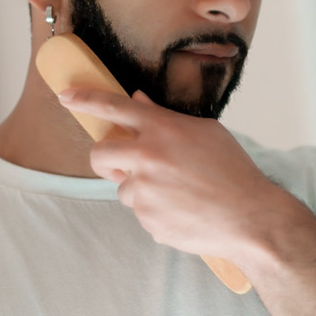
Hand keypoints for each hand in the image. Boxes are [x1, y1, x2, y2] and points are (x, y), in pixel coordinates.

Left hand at [57, 88, 306, 267]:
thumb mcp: (205, 132)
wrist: (250, 217)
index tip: (65, 95)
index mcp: (162, 128)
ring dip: (141, 190)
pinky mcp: (147, 219)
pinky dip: (156, 212)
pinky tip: (183, 210)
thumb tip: (137, 101)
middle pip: (99, 153)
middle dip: (105, 158)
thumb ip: (165, 117)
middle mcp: (148, 156)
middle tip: (121, 164)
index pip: (113, 106)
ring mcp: (145, 190)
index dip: (85, 99)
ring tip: (177, 193)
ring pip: (123, 187)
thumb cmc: (234, 172)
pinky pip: (140, 212)